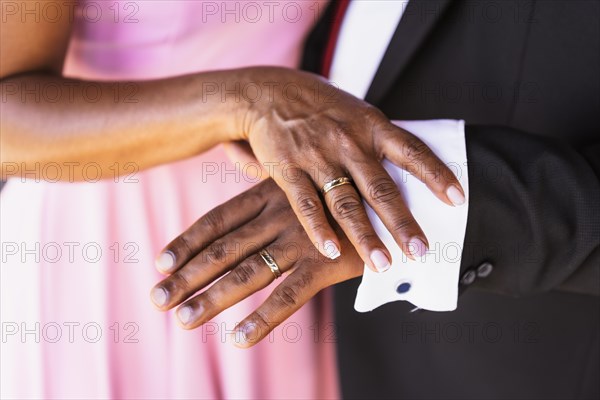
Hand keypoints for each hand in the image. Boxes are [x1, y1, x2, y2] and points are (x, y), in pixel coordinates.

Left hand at [151, 179, 362, 346]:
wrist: (399, 188)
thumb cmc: (348, 183)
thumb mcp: (308, 178)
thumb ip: (279, 187)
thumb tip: (255, 184)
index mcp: (272, 194)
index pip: (219, 220)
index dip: (188, 241)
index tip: (160, 261)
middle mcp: (279, 217)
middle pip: (223, 250)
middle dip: (187, 275)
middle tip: (157, 299)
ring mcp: (301, 241)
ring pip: (248, 273)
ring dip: (212, 298)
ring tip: (182, 319)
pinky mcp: (326, 264)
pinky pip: (289, 296)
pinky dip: (262, 319)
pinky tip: (238, 339)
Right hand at [237, 67, 464, 271]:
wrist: (269, 92)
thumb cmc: (321, 106)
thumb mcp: (357, 112)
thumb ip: (380, 141)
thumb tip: (414, 169)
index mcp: (371, 126)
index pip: (411, 151)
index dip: (436, 175)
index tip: (457, 199)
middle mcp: (348, 142)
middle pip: (381, 187)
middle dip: (402, 222)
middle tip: (420, 251)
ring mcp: (318, 156)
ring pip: (346, 202)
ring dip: (364, 236)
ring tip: (381, 264)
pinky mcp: (288, 169)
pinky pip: (305, 204)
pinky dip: (318, 229)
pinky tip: (331, 251)